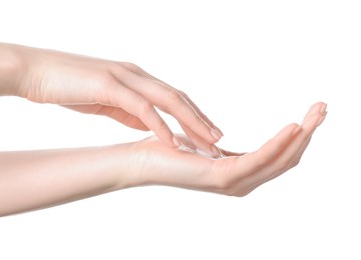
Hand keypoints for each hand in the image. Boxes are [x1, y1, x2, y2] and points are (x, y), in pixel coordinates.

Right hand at [17, 48, 222, 153]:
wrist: (34, 71)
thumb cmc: (67, 86)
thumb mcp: (105, 102)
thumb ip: (128, 112)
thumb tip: (149, 126)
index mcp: (136, 78)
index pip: (173, 97)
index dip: (193, 116)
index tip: (208, 135)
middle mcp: (136, 74)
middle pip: (179, 97)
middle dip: (201, 120)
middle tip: (220, 141)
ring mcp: (124, 78)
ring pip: (168, 100)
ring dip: (191, 123)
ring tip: (209, 142)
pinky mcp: (110, 85)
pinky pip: (142, 108)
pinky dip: (161, 126)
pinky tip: (173, 142)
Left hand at [128, 102, 326, 195]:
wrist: (141, 158)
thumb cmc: (167, 148)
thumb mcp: (202, 146)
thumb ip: (218, 149)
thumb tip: (223, 141)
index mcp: (237, 173)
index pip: (278, 156)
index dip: (298, 135)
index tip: (313, 111)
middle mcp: (240, 182)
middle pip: (286, 159)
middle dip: (308, 133)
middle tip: (324, 108)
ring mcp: (233, 182)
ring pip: (279, 160)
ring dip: (301, 137)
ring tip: (316, 114)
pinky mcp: (223, 177)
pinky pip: (259, 159)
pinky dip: (278, 143)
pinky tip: (293, 127)